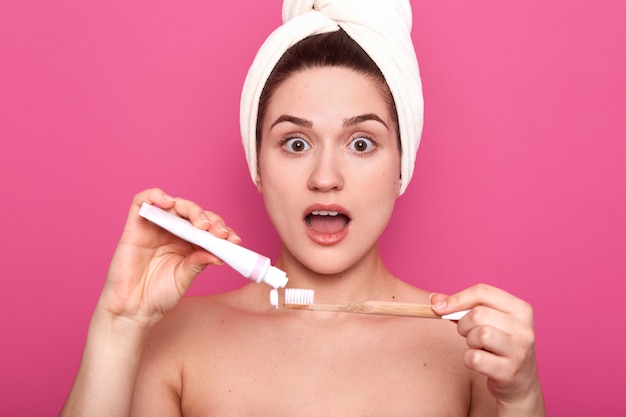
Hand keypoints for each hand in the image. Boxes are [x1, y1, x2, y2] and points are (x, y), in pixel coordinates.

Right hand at [98, 188, 240, 326]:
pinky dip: (155, 195)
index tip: (234, 240)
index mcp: (189, 243)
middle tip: (218, 233)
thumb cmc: (158, 295)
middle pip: (194, 213)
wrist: (133, 310)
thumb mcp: (185, 278)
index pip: (209, 227)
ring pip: (174, 204)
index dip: (223, 229)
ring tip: (201, 224)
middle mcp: (173, 232)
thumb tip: (219, 253)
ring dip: (192, 209)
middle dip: (210, 219)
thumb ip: (198, 262)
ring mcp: (155, 227)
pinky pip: (141, 201)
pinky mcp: (135, 226)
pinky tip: (169, 203)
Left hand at [431, 284, 544, 413]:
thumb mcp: (486, 321)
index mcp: (520, 309)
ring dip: (469, 341)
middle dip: (463, 324)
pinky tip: (478, 362)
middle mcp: (524, 328)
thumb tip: (434, 298)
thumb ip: (461, 307)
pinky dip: (468, 359)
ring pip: (479, 334)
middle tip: (467, 334)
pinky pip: (475, 358)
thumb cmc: (498, 345)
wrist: (519, 382)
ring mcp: (519, 351)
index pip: (483, 292)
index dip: (457, 298)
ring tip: (477, 347)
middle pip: (478, 314)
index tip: (438, 308)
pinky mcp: (510, 371)